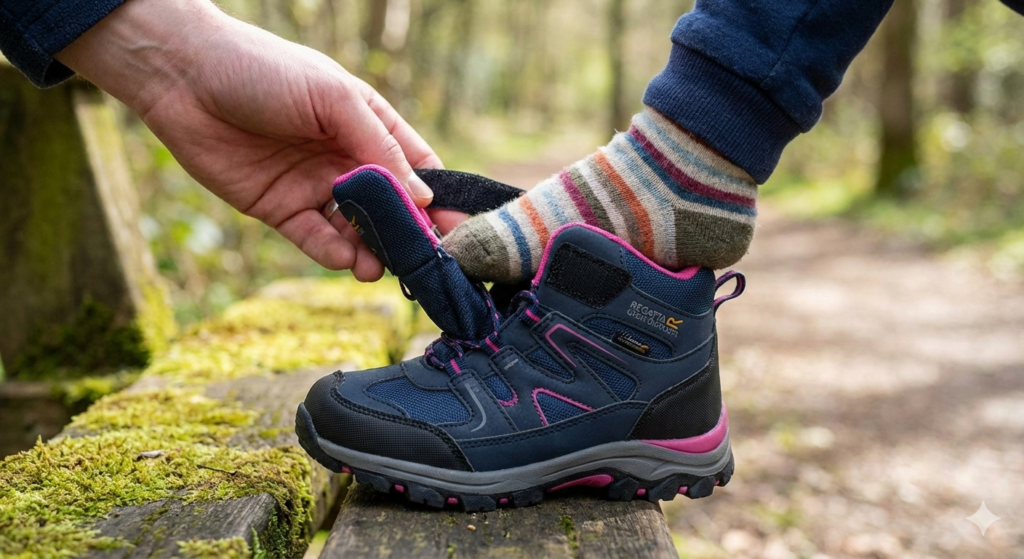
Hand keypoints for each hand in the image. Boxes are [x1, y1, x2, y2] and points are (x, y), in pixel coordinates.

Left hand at [56, 0, 442, 280]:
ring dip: (371, 252)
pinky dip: (332, 253)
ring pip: (356, 231)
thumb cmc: (264, 71)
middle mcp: (347, 159)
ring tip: (378, 268)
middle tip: (422, 263)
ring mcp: (314, 187)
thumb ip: (379, 150)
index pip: (417, 170)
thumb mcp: (334, 100)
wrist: (183, 77)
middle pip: (391, 208)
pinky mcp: (281, 209)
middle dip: (407, 236)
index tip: (460, 231)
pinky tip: (344, 260)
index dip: (440, 200)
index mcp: (369, 126)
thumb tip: (423, 198)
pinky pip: (316, 239)